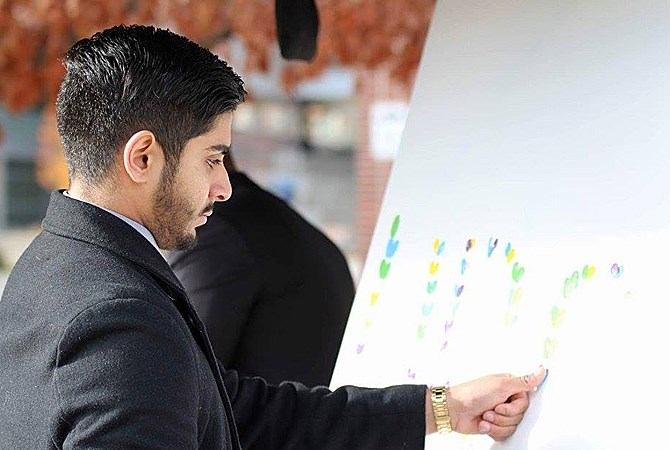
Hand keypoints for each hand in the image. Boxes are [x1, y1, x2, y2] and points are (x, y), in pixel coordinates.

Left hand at [426, 366, 545, 440]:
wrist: (454, 411)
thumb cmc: (473, 393)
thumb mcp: (501, 385)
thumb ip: (524, 381)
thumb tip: (542, 369)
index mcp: (510, 387)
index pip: (526, 402)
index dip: (515, 407)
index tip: (503, 403)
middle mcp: (506, 399)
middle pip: (519, 415)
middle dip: (503, 416)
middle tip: (490, 409)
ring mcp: (500, 413)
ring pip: (512, 426)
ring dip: (496, 424)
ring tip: (484, 416)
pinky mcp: (494, 425)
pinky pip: (504, 434)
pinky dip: (492, 430)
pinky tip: (482, 424)